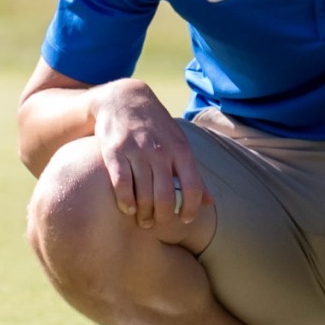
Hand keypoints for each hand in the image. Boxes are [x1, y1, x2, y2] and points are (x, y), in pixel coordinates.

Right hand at [89, 79, 211, 229]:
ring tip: (144, 221)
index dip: (191, 209)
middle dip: (164, 217)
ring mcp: (137, 151)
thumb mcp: (179, 144)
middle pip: (165, 197)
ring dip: (144, 214)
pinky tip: (128, 209)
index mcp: (180, 150)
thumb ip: (194, 174)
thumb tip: (210, 203)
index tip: (186, 220)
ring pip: (143, 194)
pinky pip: (121, 184)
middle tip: (159, 224)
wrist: (123, 100)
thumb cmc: (157, 128)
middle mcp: (160, 151)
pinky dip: (125, 201)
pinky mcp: (115, 152)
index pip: (192, 187)